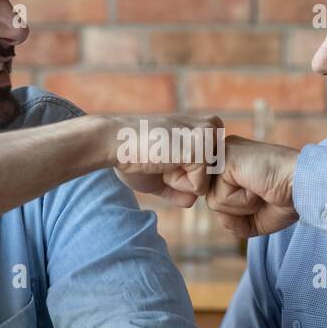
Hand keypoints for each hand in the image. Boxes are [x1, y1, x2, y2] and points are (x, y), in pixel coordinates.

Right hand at [109, 113, 223, 207]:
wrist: (114, 141)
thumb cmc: (134, 154)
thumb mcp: (162, 174)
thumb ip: (179, 188)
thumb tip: (192, 200)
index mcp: (206, 127)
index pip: (209, 172)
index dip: (183, 175)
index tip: (163, 156)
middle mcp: (212, 127)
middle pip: (212, 179)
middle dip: (184, 179)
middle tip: (161, 158)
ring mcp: (209, 137)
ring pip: (206, 184)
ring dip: (179, 181)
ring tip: (162, 158)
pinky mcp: (202, 149)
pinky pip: (198, 188)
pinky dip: (177, 183)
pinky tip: (163, 161)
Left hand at [206, 135, 300, 236]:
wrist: (306, 186)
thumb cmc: (288, 199)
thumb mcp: (255, 217)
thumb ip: (232, 221)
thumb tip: (218, 213)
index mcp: (232, 162)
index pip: (217, 198)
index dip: (238, 209)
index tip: (263, 194)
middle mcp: (224, 154)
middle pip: (213, 201)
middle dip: (239, 209)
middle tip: (264, 192)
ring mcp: (223, 154)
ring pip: (213, 202)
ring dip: (241, 206)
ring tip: (261, 188)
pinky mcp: (224, 159)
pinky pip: (218, 199)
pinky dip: (241, 202)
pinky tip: (258, 186)